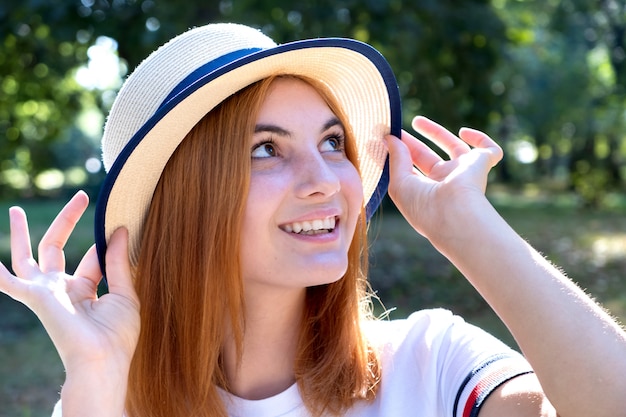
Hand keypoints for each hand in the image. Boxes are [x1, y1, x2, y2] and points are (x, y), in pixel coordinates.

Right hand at [0, 191, 139, 373]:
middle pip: (57, 248)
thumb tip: (119, 229)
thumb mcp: (124, 292)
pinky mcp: (35, 296)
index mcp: (84, 290)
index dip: (105, 243)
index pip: (90, 259)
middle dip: (67, 221)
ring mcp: (46, 292)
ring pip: (28, 257)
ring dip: (20, 235)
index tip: (118, 227)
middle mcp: (61, 289)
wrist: (103, 358)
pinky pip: (8, 283)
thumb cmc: (117, 334)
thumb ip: (118, 261)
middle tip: (81, 197)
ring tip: (14, 212)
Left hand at [385, 116, 502, 240]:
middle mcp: (446, 183)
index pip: (411, 169)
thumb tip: (388, 139)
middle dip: (413, 144)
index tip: (384, 140)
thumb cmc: (423, 206)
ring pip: (454, 148)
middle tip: (397, 130)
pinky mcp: (482, 164)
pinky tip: (463, 133)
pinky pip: (489, 149)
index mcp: (426, 192)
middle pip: (428, 158)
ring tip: (416, 121)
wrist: (454, 213)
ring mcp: (465, 173)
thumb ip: (395, 158)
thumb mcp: (399, 183)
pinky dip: (480, 138)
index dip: (399, 154)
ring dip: (436, 132)